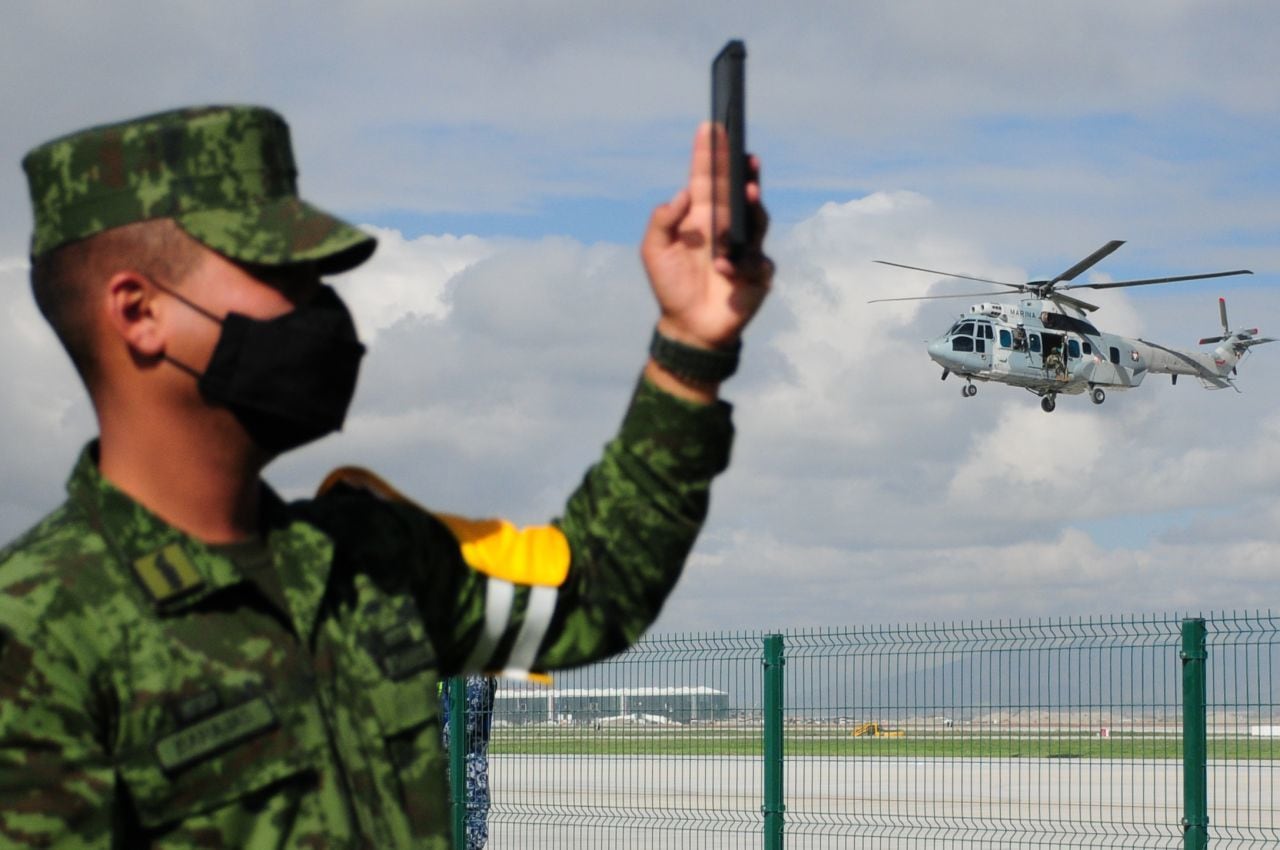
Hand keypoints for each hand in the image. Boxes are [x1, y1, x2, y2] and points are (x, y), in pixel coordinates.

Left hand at [641, 123, 772, 356]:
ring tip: (748, 194)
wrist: (689, 327)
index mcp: (700, 217)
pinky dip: (740, 265)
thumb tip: (682, 194)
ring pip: (757, 219)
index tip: (712, 127)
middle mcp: (727, 226)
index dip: (710, 154)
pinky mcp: (759, 273)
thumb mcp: (653, 251)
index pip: (707, 179)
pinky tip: (723, 269)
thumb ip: (661, 221)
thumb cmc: (670, 287)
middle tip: (745, 152)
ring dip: (753, 206)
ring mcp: (746, 248)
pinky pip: (756, 262)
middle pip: (738, 192)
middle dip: (742, 170)